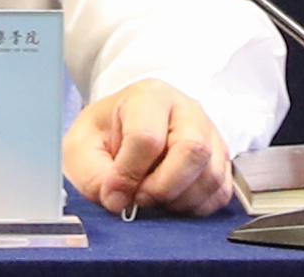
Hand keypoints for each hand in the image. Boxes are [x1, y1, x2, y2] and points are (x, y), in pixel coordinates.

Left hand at [63, 78, 233, 215]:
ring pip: (211, 175)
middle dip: (162, 188)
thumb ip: (93, 174)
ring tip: (152, 197)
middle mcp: (187, 110)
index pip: (147, 138)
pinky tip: (172, 200)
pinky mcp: (221, 159)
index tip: (115, 195)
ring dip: (179, 200)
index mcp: (148, 97)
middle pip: (192, 151)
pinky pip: (221, 192)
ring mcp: (210, 133)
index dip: (129, 175)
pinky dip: (196, 207)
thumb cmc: (106, 134)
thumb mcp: (82, 147)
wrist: (126, 127)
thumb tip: (118, 201)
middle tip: (139, 199)